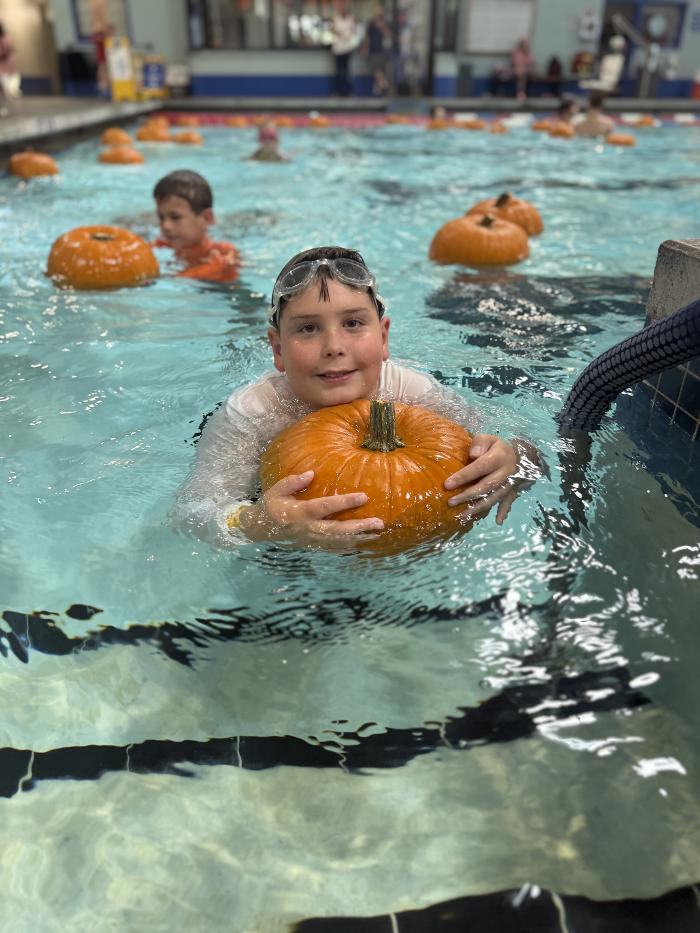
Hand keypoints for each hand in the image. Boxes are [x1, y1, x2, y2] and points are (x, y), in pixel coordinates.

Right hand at [239, 470, 383, 545]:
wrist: (259, 530)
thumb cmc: (270, 506)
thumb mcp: (277, 490)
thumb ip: (293, 482)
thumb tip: (311, 473)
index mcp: (300, 512)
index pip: (326, 506)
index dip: (345, 502)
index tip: (364, 497)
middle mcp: (308, 529)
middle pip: (338, 530)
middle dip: (360, 527)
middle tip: (379, 523)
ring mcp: (311, 541)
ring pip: (339, 542)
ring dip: (359, 539)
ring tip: (377, 534)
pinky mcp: (312, 547)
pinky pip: (334, 549)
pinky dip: (349, 548)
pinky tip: (363, 544)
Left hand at [444, 434, 532, 525]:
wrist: (521, 455)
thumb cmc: (497, 447)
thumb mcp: (489, 438)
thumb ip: (480, 443)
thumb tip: (473, 455)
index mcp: (499, 457)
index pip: (479, 467)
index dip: (463, 476)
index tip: (447, 484)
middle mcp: (506, 472)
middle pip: (486, 486)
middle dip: (468, 495)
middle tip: (451, 502)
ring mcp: (510, 484)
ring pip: (494, 497)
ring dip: (478, 507)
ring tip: (462, 515)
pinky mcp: (513, 492)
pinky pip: (508, 502)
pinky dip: (503, 512)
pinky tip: (498, 521)